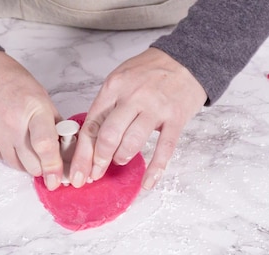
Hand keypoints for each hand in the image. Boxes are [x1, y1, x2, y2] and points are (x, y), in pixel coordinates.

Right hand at [0, 51, 64, 189]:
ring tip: (26, 145)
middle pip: (32, 164)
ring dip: (26, 162)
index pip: (45, 146)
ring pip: (17, 166)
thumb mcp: (40, 95)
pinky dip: (9, 154)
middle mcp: (12, 125)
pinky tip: (8, 139)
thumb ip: (53, 122)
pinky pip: (0, 159)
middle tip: (47, 162)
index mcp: (33, 109)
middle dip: (43, 167)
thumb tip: (65, 146)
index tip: (59, 179)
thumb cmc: (8, 80)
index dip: (53, 166)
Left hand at [70, 47, 206, 189]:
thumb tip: (91, 137)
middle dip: (99, 160)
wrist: (188, 58)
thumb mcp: (122, 78)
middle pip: (108, 135)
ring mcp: (155, 108)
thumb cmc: (151, 70)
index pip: (92, 124)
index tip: (80, 171)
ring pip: (132, 142)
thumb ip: (107, 104)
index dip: (84, 152)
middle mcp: (132, 96)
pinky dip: (155, 169)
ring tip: (121, 160)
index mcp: (114, 86)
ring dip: (122, 157)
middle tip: (97, 173)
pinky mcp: (175, 118)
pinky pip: (164, 149)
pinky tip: (148, 182)